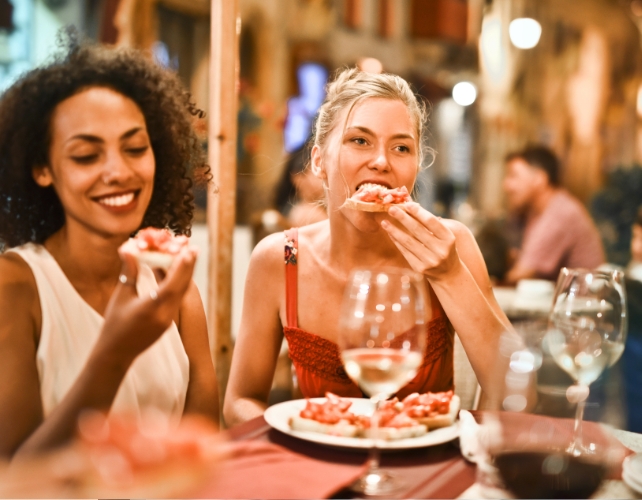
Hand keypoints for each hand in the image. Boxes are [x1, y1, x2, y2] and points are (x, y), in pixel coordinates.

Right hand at [96, 244, 198, 363]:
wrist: (116, 353)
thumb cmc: (114, 324)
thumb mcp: (121, 296)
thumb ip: (129, 272)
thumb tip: (129, 247)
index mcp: (151, 309)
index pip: (172, 285)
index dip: (181, 267)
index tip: (188, 250)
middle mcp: (164, 315)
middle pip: (181, 287)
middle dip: (188, 266)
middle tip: (193, 248)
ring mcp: (168, 319)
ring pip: (181, 293)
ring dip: (185, 274)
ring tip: (189, 256)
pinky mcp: (168, 321)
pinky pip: (176, 299)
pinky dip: (178, 284)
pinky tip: (178, 272)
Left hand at [381, 203, 459, 281]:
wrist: (448, 273)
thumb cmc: (444, 247)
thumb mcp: (443, 234)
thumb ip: (428, 221)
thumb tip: (409, 204)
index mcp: (448, 238)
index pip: (431, 222)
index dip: (418, 212)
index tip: (406, 204)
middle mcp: (440, 250)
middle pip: (418, 231)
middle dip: (403, 218)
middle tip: (391, 209)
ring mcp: (430, 261)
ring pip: (408, 242)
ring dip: (394, 231)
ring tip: (385, 222)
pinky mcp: (420, 268)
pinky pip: (405, 252)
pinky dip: (397, 241)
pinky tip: (390, 233)